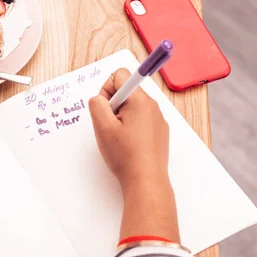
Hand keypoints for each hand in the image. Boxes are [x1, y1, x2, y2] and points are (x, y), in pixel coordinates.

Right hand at [88, 68, 169, 188]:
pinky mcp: (160, 132)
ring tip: (118, 138)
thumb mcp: (103, 127)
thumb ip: (97, 105)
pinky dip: (131, 128)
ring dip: (121, 118)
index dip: (106, 90)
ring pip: (133, 108)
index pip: (120, 76)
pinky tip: (128, 145)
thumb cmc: (125, 155)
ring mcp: (158, 120)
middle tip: (109, 127)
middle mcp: (152, 106)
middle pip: (127, 92)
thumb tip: (99, 98)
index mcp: (140, 101)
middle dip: (113, 106)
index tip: (105, 109)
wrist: (146, 180)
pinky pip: (141, 120)